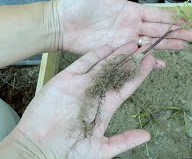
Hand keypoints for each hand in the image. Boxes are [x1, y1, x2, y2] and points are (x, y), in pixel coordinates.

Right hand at [0, 43, 164, 157]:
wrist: (39, 149)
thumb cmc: (70, 153)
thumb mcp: (102, 148)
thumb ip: (124, 140)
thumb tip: (147, 135)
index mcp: (105, 108)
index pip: (127, 87)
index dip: (139, 74)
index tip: (152, 62)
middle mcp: (95, 93)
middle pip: (117, 73)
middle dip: (131, 61)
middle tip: (145, 47)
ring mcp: (81, 85)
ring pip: (103, 65)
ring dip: (117, 54)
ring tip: (131, 43)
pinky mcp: (66, 79)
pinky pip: (83, 64)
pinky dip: (95, 55)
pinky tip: (108, 47)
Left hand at [55, 0, 191, 53]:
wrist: (61, 24)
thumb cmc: (75, 3)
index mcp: (131, 11)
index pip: (157, 15)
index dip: (173, 18)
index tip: (187, 21)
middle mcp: (131, 26)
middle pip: (160, 30)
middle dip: (178, 33)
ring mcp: (125, 41)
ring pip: (153, 44)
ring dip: (169, 46)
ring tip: (186, 47)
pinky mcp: (117, 53)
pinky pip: (137, 58)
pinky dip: (150, 61)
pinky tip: (161, 65)